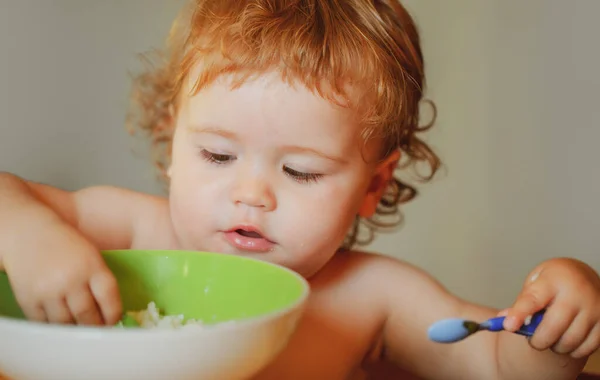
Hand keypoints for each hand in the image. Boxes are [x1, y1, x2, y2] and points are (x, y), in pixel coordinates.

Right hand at [2, 211, 121, 325]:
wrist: (27, 233)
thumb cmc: (65, 244)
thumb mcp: (90, 254)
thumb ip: (99, 279)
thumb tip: (109, 310)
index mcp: (91, 265)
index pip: (109, 297)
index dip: (114, 314)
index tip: (114, 320)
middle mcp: (70, 280)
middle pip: (88, 315)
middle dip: (95, 326)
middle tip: (97, 329)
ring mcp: (48, 291)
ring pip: (67, 324)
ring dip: (75, 330)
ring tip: (80, 329)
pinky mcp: (28, 300)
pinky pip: (45, 323)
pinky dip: (55, 327)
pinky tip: (61, 324)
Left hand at [498, 257, 599, 358]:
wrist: (584, 275)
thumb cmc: (555, 280)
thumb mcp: (535, 282)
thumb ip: (522, 302)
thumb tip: (504, 319)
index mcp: (554, 280)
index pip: (533, 299)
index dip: (519, 314)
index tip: (508, 326)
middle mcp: (576, 293)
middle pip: (553, 326)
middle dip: (538, 340)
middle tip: (534, 340)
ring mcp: (594, 308)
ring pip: (570, 340)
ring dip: (556, 346)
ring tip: (551, 338)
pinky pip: (587, 347)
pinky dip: (574, 350)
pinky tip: (567, 340)